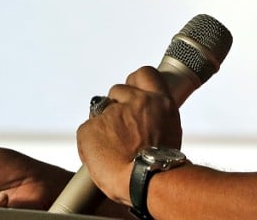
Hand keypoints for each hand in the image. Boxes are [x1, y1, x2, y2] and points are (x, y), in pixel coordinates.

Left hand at [76, 66, 182, 204]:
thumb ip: (153, 118)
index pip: (145, 74)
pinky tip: (103, 156)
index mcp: (159, 103)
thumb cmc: (161, 166)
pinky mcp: (90, 127)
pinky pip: (87, 130)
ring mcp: (111, 113)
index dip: (134, 81)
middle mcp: (136, 102)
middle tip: (121, 128)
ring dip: (104, 125)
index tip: (132, 89)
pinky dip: (92, 141)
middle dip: (116, 105)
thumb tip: (141, 119)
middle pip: (117, 89)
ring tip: (114, 148)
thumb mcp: (168, 132)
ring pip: (100, 111)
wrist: (146, 182)